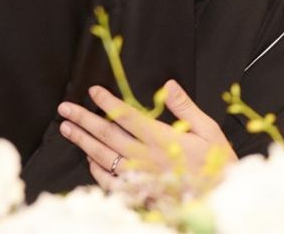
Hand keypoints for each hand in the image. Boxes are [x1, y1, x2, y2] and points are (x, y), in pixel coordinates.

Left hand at [58, 80, 236, 188]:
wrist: (218, 197)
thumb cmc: (216, 163)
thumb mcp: (209, 129)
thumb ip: (186, 107)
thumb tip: (168, 86)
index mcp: (163, 139)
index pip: (128, 116)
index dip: (109, 102)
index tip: (94, 91)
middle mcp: (147, 157)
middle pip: (108, 135)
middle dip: (84, 120)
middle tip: (65, 109)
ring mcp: (140, 176)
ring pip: (103, 157)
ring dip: (83, 142)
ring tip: (67, 129)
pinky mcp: (139, 191)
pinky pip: (110, 181)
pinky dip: (96, 170)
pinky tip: (88, 159)